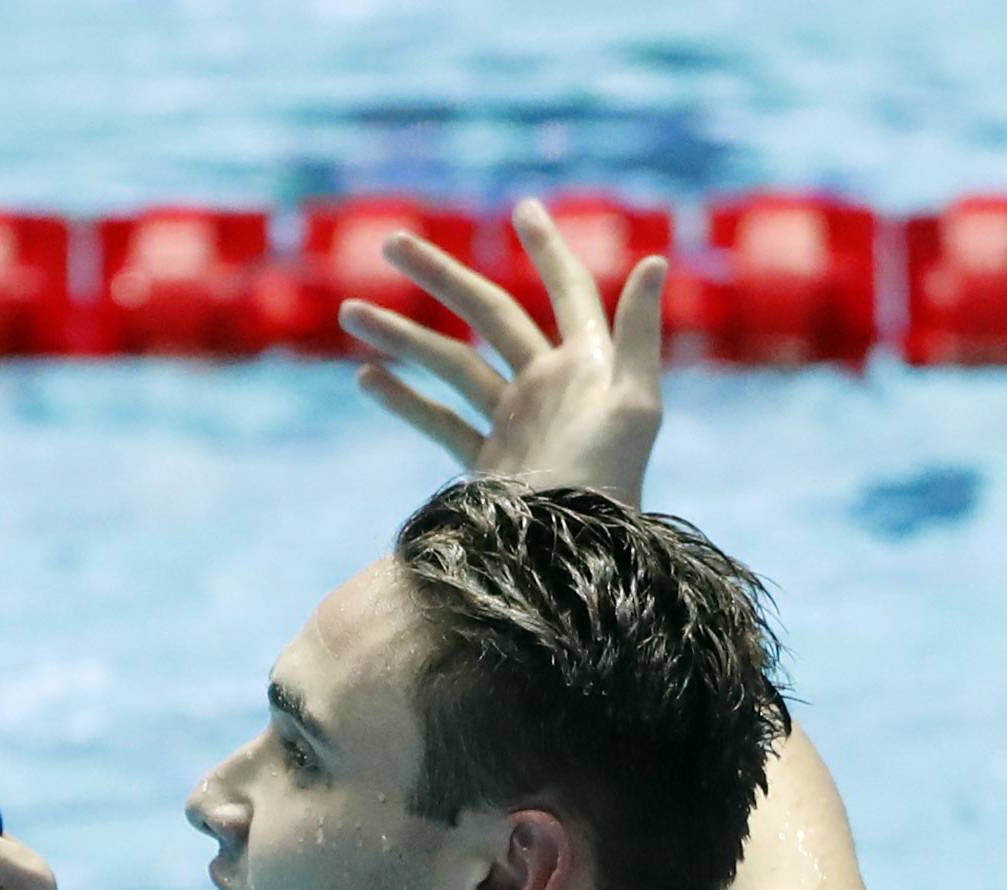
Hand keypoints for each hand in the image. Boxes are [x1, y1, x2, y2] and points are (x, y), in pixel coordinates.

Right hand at [340, 197, 666, 507]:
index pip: (568, 291)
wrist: (571, 561)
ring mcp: (514, 425)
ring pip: (451, 364)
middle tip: (391, 242)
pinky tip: (366, 378)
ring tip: (350, 312)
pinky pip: (440, 421)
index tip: (524, 209)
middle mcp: (549, 388)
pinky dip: (404, 399)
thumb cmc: (610, 485)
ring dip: (401, 337)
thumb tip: (656, 259)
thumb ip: (640, 333)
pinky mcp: (487, 464)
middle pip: (490, 315)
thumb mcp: (633, 406)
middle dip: (441, 277)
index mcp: (586, 366)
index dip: (549, 250)